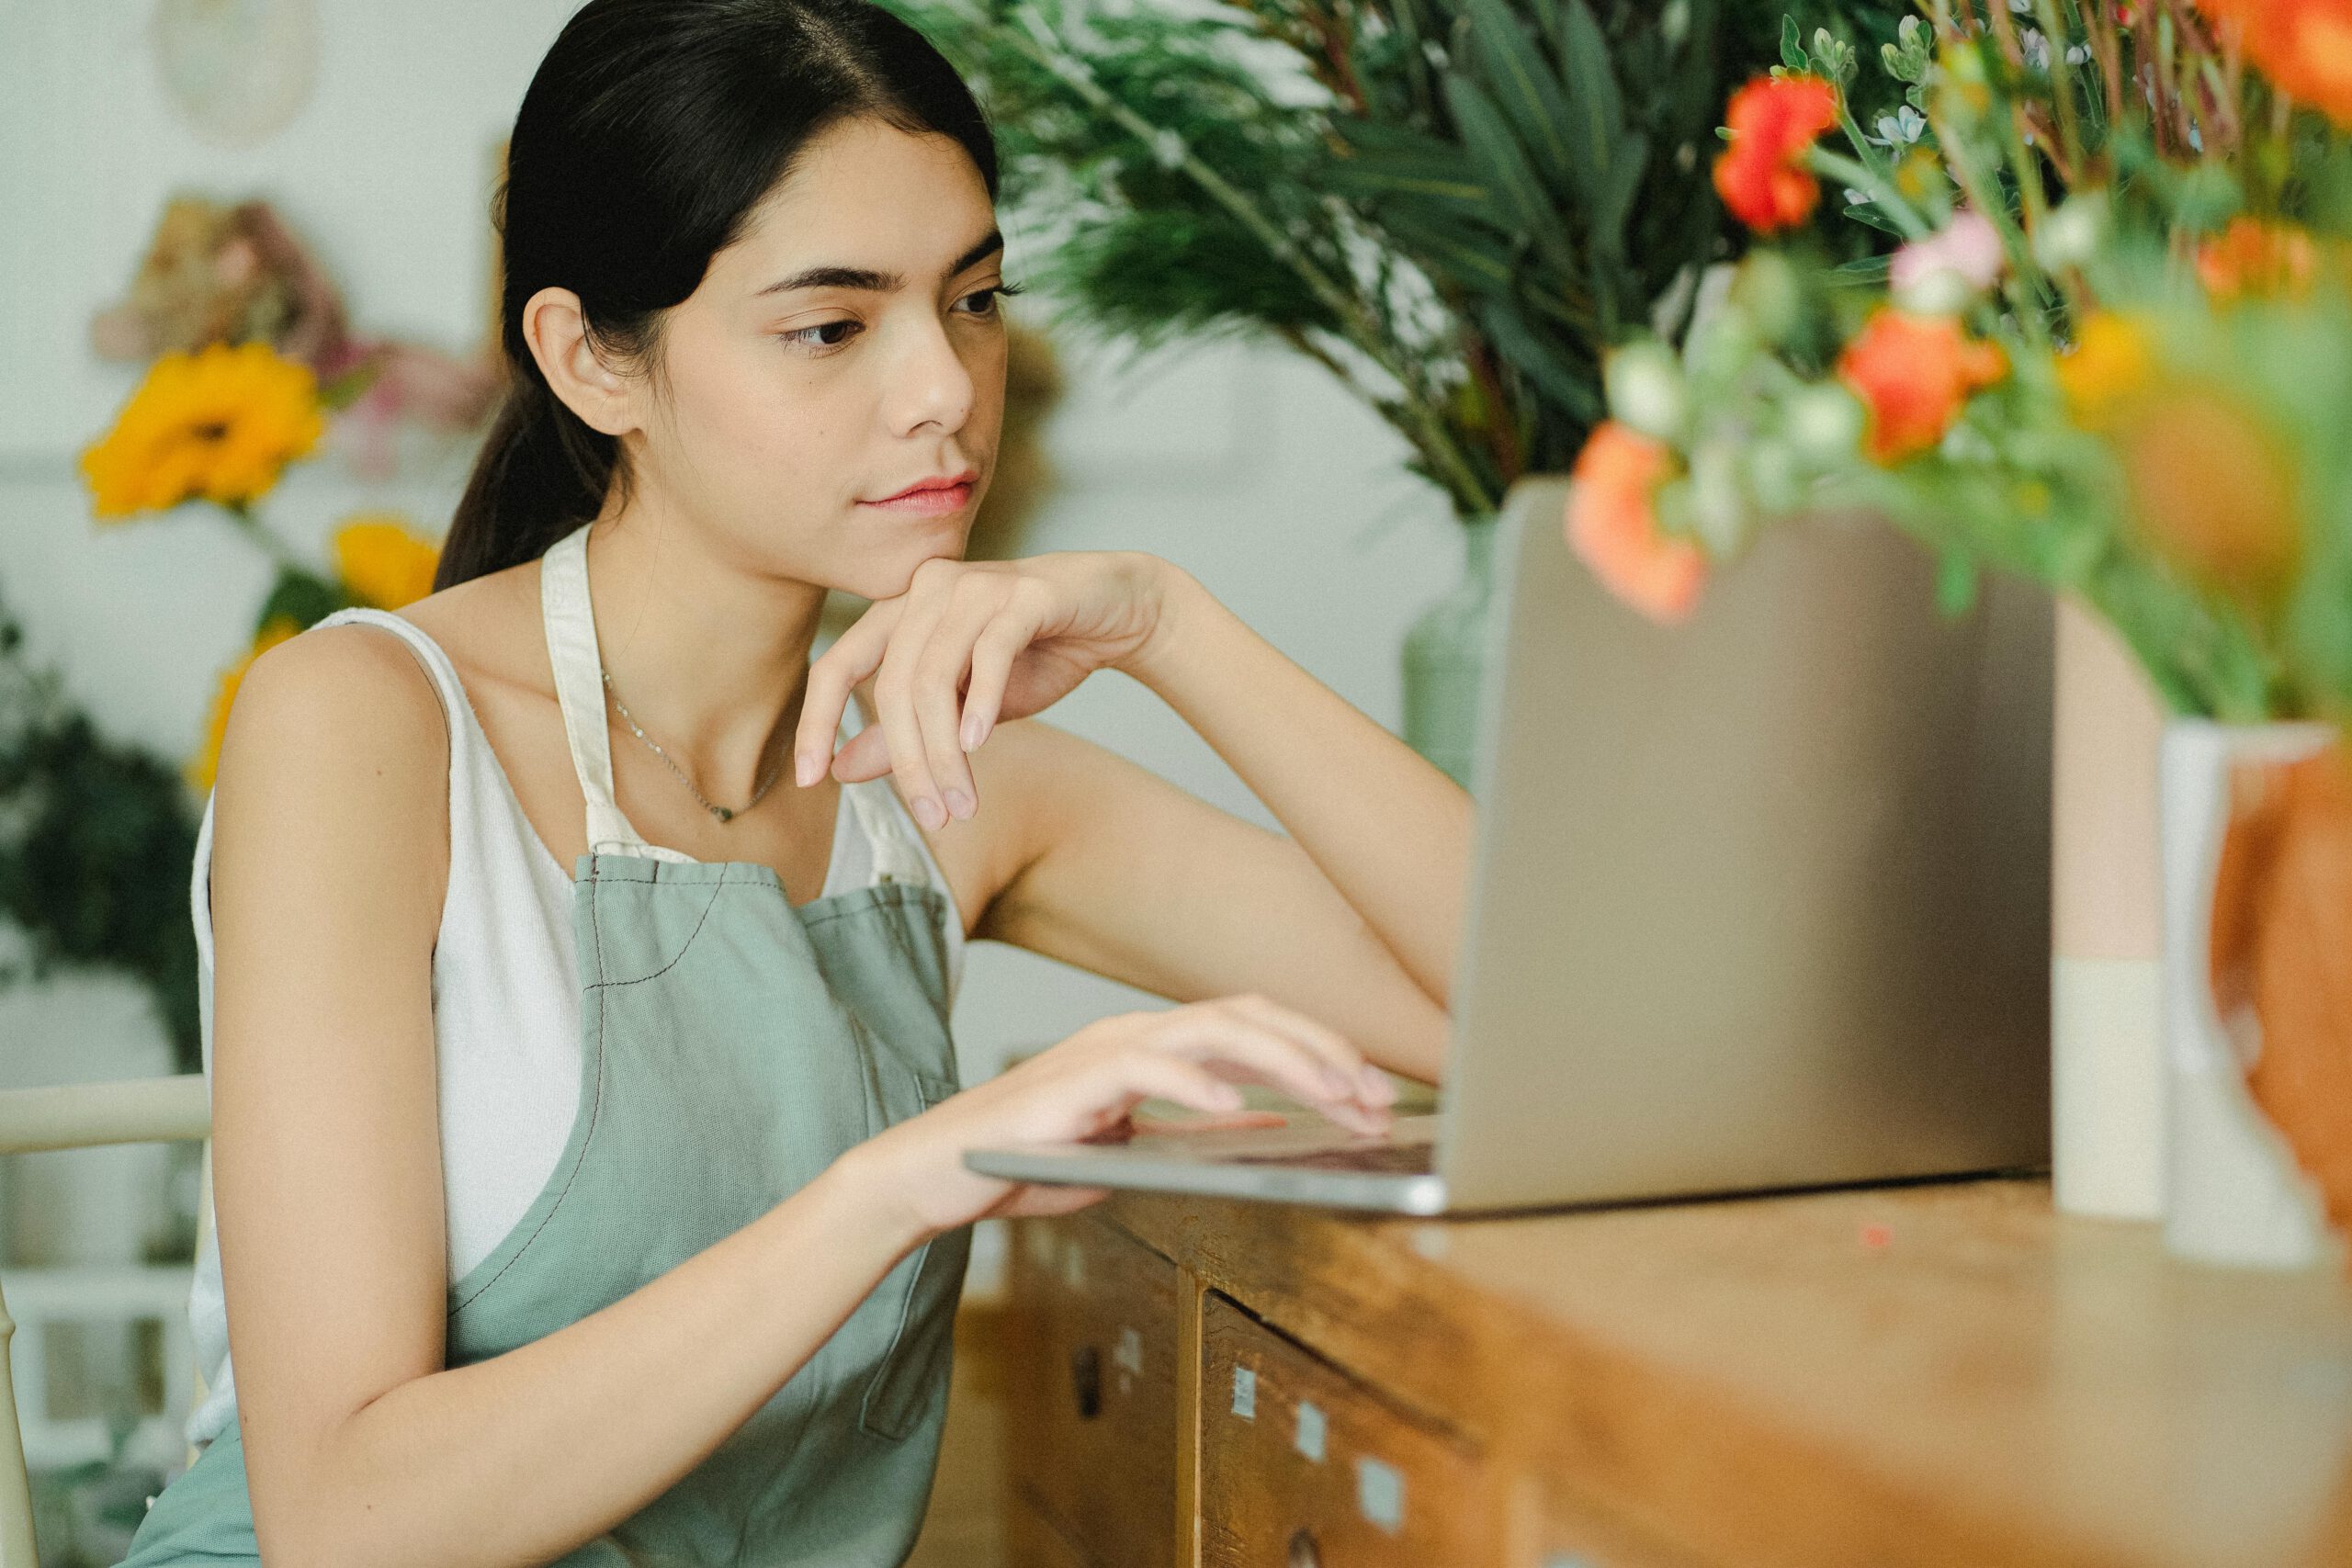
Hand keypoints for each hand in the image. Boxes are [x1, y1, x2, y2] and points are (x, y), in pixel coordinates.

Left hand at [791, 551, 1184, 827]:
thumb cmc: (1035, 655)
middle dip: (910, 763)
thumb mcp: (963, 707)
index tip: (809, 781)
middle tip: (933, 817)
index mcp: (899, 611)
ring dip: (946, 751)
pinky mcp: (1025, 593)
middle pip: (893, 687)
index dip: (816, 722)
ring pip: (936, 678)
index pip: (836, 665)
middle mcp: (927, 589)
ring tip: (963, 801)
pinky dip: (983, 702)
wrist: (1117, 611)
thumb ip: (906, 732)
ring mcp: (974, 586)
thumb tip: (840, 771)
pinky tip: (982, 743)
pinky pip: (990, 652)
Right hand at [847, 994, 1401, 1239]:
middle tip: (1377, 1095)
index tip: (1373, 1094)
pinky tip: (1235, 1106)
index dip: (1320, 1051)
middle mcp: (1133, 1033)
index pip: (1253, 1027)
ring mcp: (1102, 1050)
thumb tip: (1268, 1122)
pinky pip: (1144, 1067)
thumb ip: (1196, 1130)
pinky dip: (1194, 1083)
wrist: (937, 1177)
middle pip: (1249, 1015)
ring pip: (1213, 1029)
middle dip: (1323, 1051)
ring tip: (1334, 1094)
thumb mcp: (1135, 1151)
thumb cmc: (1027, 1160)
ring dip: (1284, 1060)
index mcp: (1152, 1044)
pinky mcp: (1071, 1081)